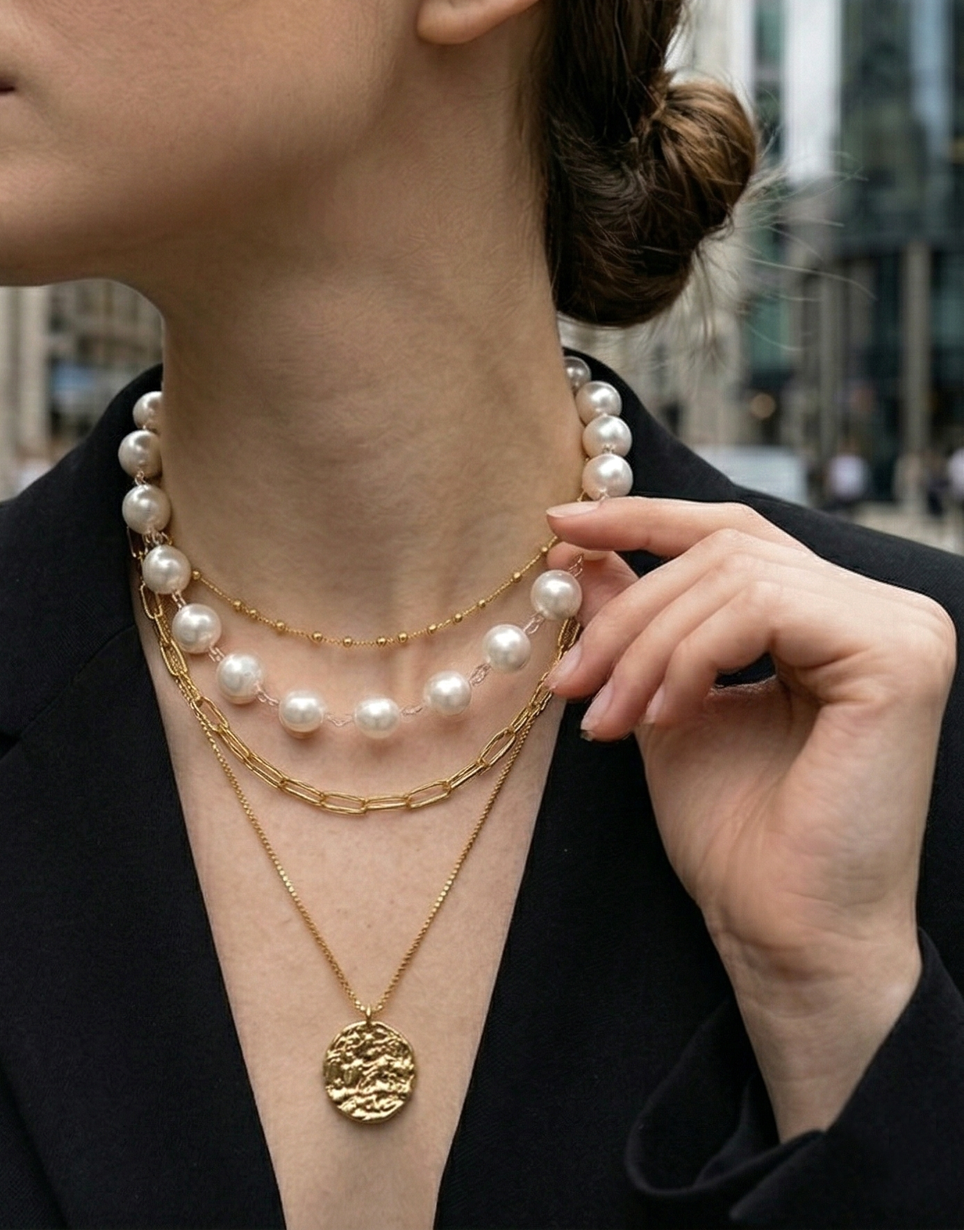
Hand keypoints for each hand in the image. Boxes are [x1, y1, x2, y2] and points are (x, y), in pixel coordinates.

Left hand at [545, 497, 956, 1138]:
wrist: (787, 940)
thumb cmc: (739, 841)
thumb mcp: (664, 702)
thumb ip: (637, 620)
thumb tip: (577, 546)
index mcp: (837, 618)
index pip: (733, 532)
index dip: (642, 517)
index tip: (556, 522)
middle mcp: (881, 610)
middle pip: (723, 550)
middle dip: (629, 611)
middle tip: (568, 683)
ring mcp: (901, 628)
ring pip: (731, 576)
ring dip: (645, 648)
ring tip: (606, 720)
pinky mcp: (897, 655)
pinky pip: (760, 609)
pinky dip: (691, 657)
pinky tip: (665, 717)